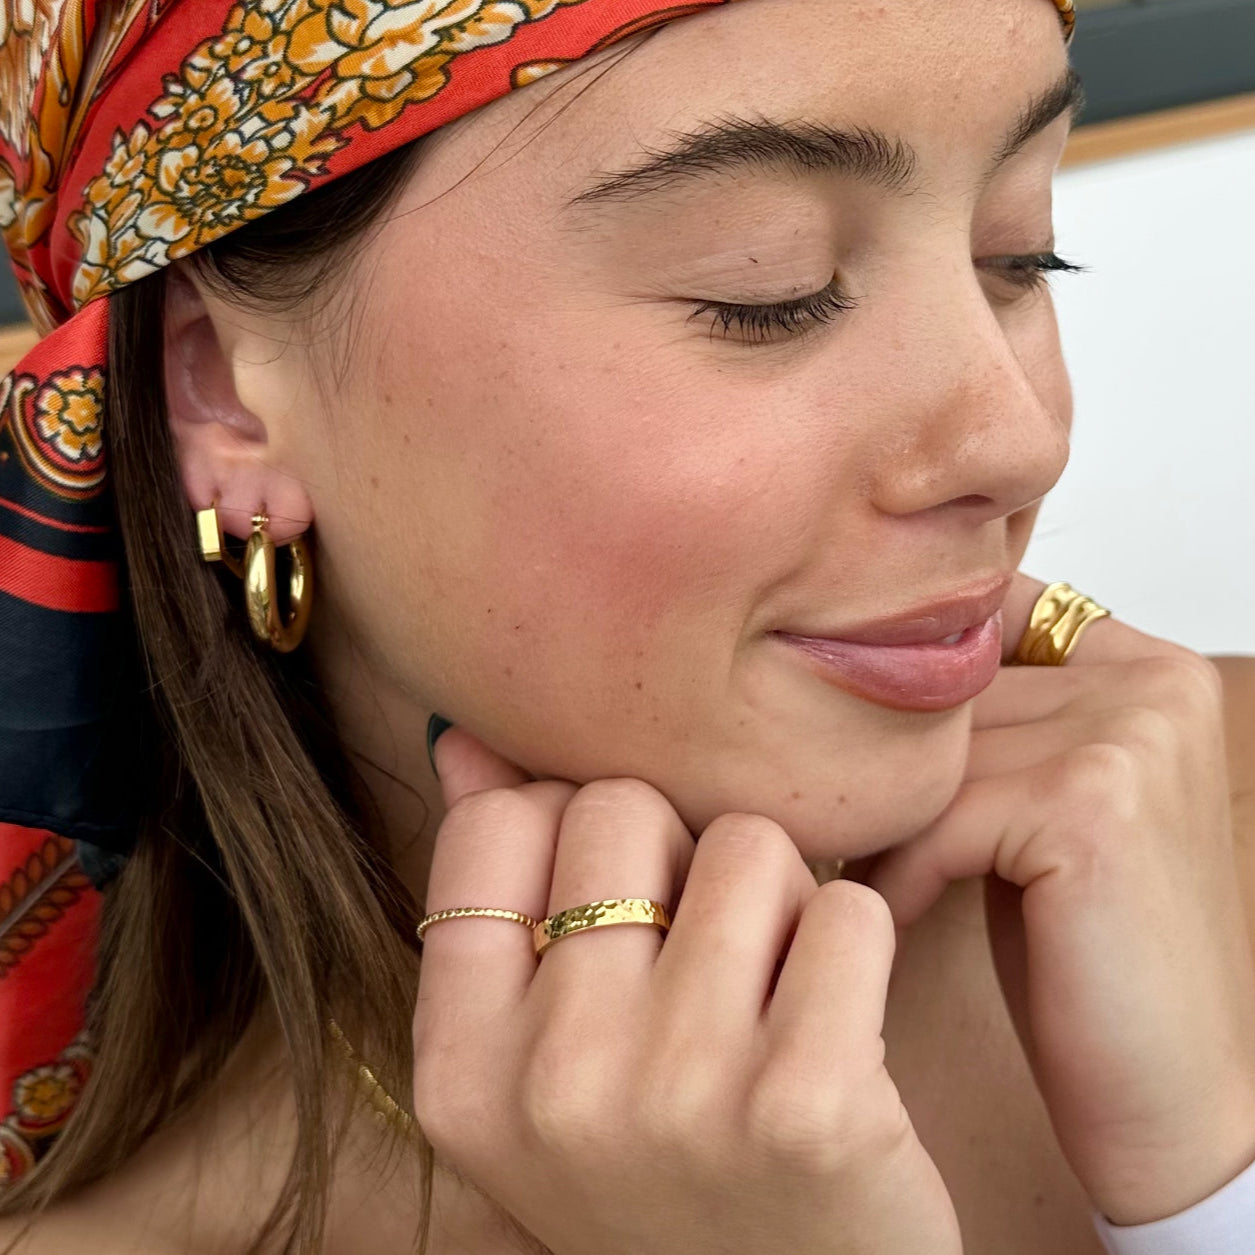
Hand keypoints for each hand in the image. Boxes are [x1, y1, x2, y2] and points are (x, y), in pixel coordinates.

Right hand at [412, 730, 961, 1254]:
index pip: (495, 826)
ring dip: (777, 900)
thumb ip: (496, 901)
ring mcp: (676, 1093)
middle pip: (622, 807)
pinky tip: (841, 1027)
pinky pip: (848, 912)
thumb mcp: (540, 1067)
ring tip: (772, 992)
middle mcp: (550, 1082)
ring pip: (748, 845)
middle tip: (702, 949)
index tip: (612, 897)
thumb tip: (468, 745)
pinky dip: (856, 945)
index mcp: (460, 1071)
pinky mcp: (805, 1104)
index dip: (566, 830)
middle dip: (676, 853)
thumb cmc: (663, 1175)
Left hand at [866, 571, 1254, 1223]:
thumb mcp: (1025, 804)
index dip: (902, 688)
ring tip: (870, 880)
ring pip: (926, 753)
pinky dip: (900, 872)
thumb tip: (822, 665)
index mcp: (1142, 663)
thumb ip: (970, 724)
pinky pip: (937, 814)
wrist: (1163, 1097)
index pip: (974, 620)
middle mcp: (1149, 678)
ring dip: (879, 823)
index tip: (843, 745)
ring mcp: (1130, 731)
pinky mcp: (1091, 803)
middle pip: (941, 690)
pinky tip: (901, 917)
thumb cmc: (1084, 955)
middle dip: (878, 769)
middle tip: (833, 830)